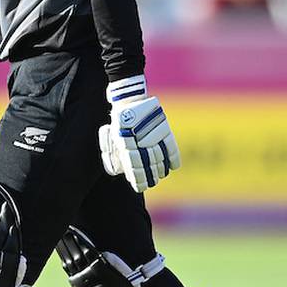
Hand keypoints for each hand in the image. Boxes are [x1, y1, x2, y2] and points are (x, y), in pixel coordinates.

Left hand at [98, 76, 180, 192]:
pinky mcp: (164, 127)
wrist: (129, 99)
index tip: (139, 187)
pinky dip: (173, 158)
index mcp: (125, 143)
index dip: (138, 180)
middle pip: (148, 165)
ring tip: (159, 176)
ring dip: (160, 170)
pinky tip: (173, 167)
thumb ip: (115, 154)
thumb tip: (120, 172)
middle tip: (151, 184)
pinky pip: (171, 147)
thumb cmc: (119, 121)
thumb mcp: (113, 137)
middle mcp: (140, 140)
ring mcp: (153, 134)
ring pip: (160, 158)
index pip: (134, 168)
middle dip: (150, 177)